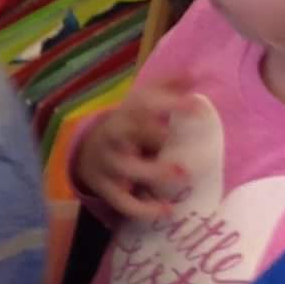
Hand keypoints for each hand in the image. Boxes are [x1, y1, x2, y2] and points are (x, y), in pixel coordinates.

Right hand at [72, 78, 190, 221]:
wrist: (87, 151)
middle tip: (177, 137)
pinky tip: (167, 210)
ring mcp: (108, 164)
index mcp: (125, 114)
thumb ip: (167, 89)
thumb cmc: (127, 124)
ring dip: (152, 173)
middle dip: (150, 135)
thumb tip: (196, 73)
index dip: (168, 103)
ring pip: (125, 169)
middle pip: (126, 134)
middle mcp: (113, 137)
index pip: (142, 104)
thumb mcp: (140, 103)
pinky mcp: (107, 188)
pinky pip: (122, 201)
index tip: (196, 104)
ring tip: (182, 178)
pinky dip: (143, 209)